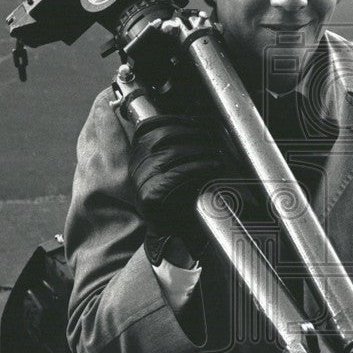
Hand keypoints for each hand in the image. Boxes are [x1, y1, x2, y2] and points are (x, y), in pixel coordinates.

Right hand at [128, 113, 224, 257]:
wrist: (171, 233)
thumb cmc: (176, 198)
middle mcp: (135, 166)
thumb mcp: (169, 167)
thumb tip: (195, 122)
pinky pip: (181, 172)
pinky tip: (215, 166)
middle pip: (164, 136)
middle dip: (192, 132)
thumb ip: (172, 146)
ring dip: (202, 149)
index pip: (149, 126)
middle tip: (212, 136)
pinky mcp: (152, 194)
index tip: (195, 120)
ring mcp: (142, 180)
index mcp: (137, 155)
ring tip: (217, 151)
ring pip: (174, 152)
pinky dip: (202, 167)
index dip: (174, 119)